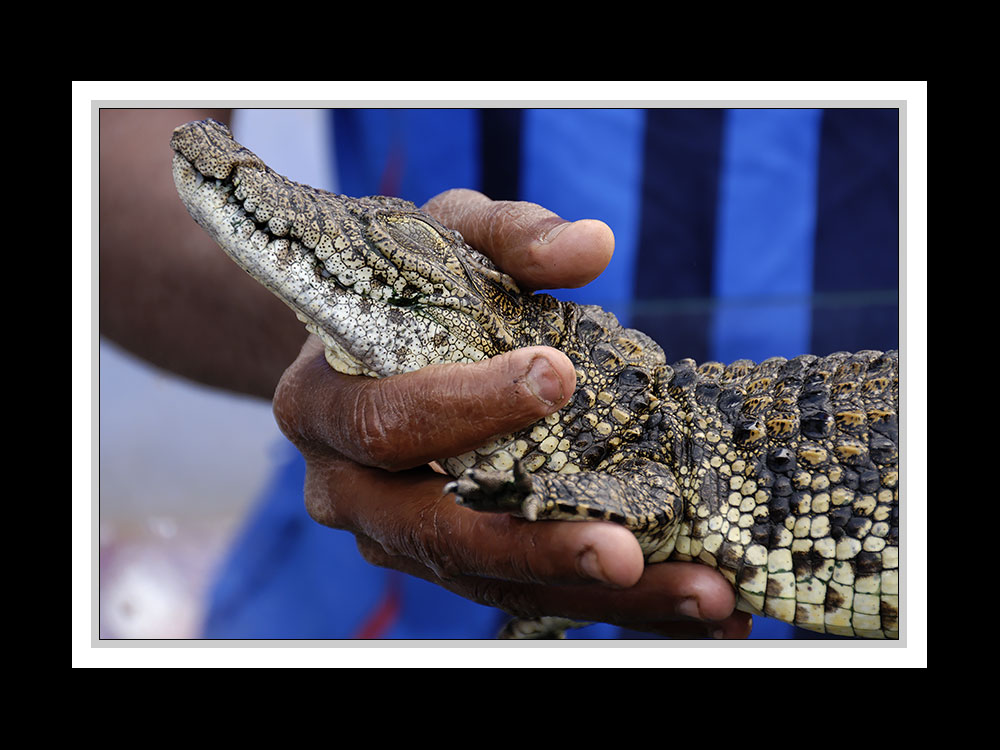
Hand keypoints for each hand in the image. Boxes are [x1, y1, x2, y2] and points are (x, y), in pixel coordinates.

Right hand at [272, 189, 751, 637]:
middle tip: (627, 552)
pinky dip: (606, 603)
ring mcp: (396, 537)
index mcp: (325, 404)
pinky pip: (521, 591)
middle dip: (536, 544)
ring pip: (489, 580)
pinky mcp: (447, 561)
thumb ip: (509, 235)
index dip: (469, 407)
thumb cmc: (403, 290)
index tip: (558, 377)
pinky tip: (687, 605)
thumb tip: (593, 246)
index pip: (390, 420)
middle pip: (437, 532)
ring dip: (593, 594)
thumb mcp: (443, 240)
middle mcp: (349, 490)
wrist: (360, 353)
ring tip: (701, 596)